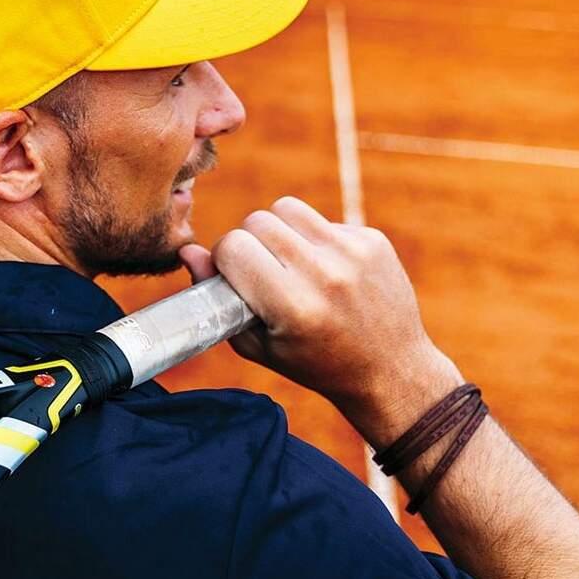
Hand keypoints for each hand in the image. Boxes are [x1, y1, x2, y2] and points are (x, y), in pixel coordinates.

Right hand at [179, 197, 459, 433]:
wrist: (391, 370)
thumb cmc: (314, 363)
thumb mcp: (258, 344)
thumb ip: (217, 298)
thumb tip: (188, 251)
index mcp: (293, 306)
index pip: (234, 246)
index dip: (225, 260)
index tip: (235, 278)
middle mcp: (325, 275)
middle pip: (257, 221)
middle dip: (249, 242)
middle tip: (262, 272)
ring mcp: (353, 253)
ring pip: (287, 209)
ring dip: (279, 231)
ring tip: (289, 263)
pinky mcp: (372, 240)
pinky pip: (321, 220)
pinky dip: (314, 239)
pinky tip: (325, 270)